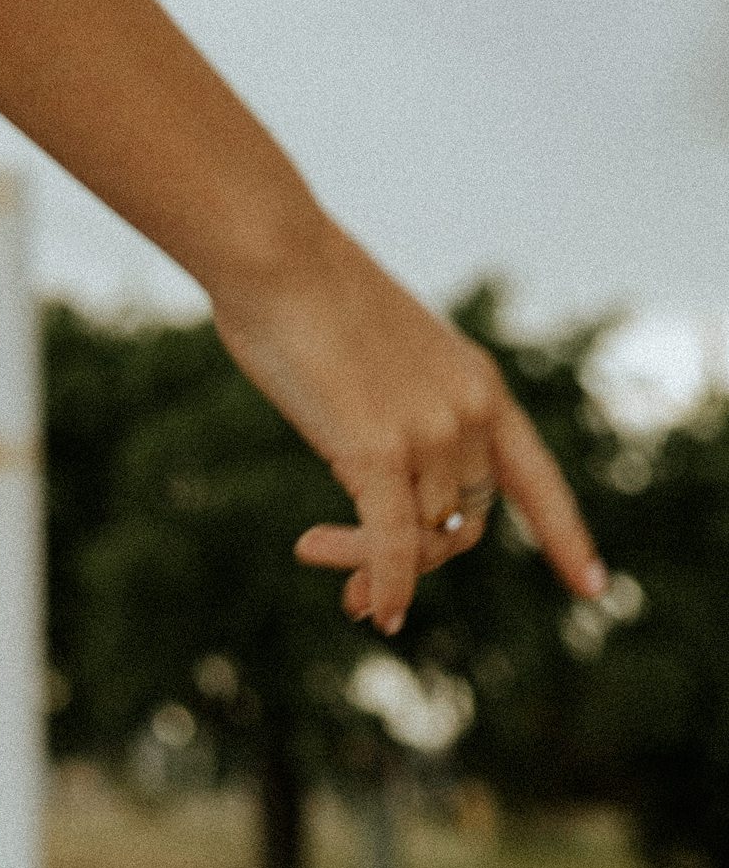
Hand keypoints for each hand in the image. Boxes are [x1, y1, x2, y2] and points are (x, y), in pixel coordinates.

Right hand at [207, 225, 607, 633]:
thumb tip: (384, 490)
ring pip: (415, 535)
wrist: (277, 255)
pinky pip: (393, 544)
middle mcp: (470, 415)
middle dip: (417, 560)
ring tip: (308, 548)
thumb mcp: (382, 356)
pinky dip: (388, 584)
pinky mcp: (379, 452)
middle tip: (356, 593)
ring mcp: (431, 434)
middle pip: (460, 521)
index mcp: (478, 384)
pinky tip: (374, 612)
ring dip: (365, 561)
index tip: (591, 585)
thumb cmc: (307, 296)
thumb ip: (400, 414)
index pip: (535, 478)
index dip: (563, 536)